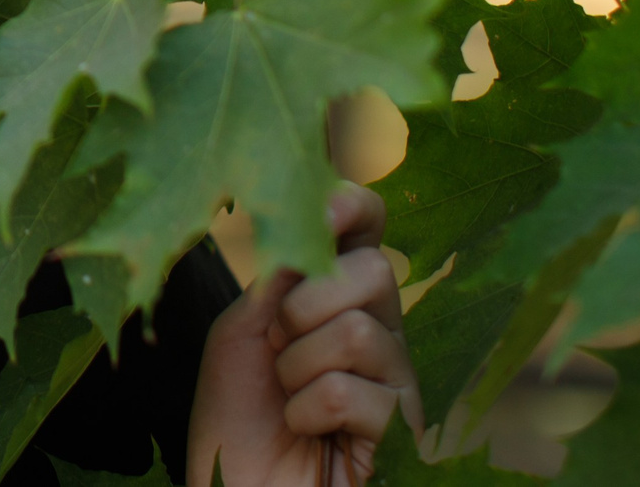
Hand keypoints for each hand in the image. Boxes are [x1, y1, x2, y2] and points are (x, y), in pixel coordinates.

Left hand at [189, 185, 424, 486]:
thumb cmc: (236, 419)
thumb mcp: (240, 334)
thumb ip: (276, 281)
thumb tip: (313, 219)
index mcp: (340, 298)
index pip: (369, 231)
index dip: (353, 207)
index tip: (323, 208)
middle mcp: (380, 331)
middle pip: (375, 271)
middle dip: (306, 304)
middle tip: (278, 344)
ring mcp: (397, 382)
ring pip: (359, 332)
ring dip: (298, 366)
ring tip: (287, 396)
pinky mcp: (403, 433)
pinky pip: (350, 392)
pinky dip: (307, 410)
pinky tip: (305, 429)